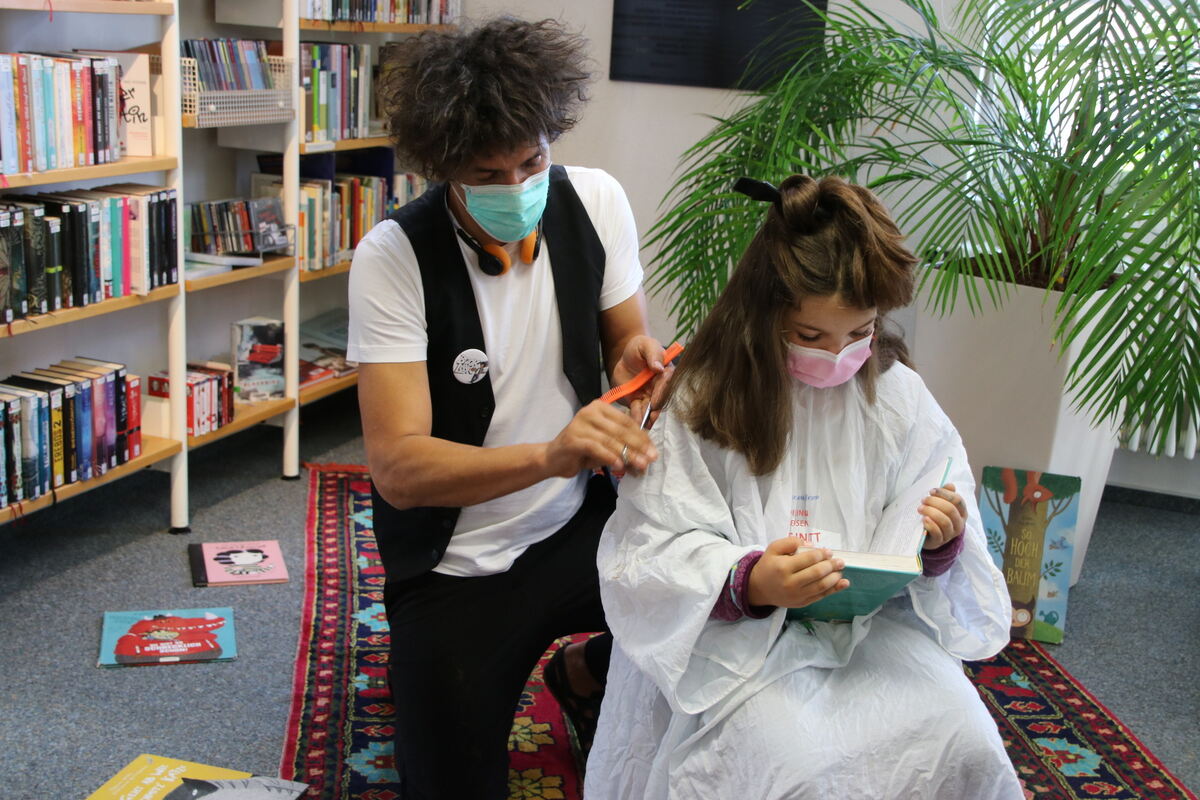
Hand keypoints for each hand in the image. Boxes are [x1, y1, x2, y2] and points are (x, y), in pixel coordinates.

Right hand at [541, 399, 658, 477]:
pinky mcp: (573, 438)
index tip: (653, 451)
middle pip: (620, 430)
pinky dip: (609, 457)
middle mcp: (589, 411)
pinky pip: (596, 447)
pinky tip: (619, 466)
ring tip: (639, 465)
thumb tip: (647, 455)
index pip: (626, 421)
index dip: (642, 437)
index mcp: (600, 407)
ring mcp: (580, 423)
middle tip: (650, 460)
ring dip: (627, 454)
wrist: (554, 458)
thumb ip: (623, 444)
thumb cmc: (583, 450)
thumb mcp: (606, 444)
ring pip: (610, 439)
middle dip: (638, 446)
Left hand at [612, 336, 673, 428]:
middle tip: (651, 417)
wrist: (624, 357)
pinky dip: (636, 418)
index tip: (655, 400)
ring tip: (642, 425)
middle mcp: (659, 386)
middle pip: (660, 400)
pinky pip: (637, 410)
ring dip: (646, 417)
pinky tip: (634, 424)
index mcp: (665, 372)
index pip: (666, 384)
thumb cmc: (638, 348)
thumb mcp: (645, 345)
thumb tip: (659, 367)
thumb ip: (653, 353)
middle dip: (656, 410)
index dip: (661, 393)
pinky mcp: (638, 401)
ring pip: (649, 408)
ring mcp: (649, 395)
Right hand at [746, 537, 847, 608]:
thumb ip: (790, 542)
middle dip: (831, 566)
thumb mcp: (774, 548)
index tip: (828, 551)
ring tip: (840, 570)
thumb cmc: (768, 566)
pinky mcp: (801, 603)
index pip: (808, 559)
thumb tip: (811, 545)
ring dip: (834, 577)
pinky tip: (843, 583)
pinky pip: (821, 596)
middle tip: (839, 561)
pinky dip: (834, 590)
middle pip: (816, 573)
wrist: (759, 588)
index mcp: (783, 567)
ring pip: (821, 586)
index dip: (821, 554)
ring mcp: (797, 595)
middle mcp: (790, 583)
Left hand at [920, 483, 966, 549]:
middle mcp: (959, 524)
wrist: (929, 536)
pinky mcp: (939, 542)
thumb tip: (950, 485)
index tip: (931, 491)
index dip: (944, 494)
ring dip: (931, 512)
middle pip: (950, 510)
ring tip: (920, 508)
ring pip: (945, 522)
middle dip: (935, 502)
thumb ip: (946, 494)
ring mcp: (950, 534)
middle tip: (923, 500)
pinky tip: (924, 519)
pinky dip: (930, 525)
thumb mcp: (941, 504)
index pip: (958, 500)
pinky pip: (937, 533)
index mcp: (962, 512)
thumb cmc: (936, 516)